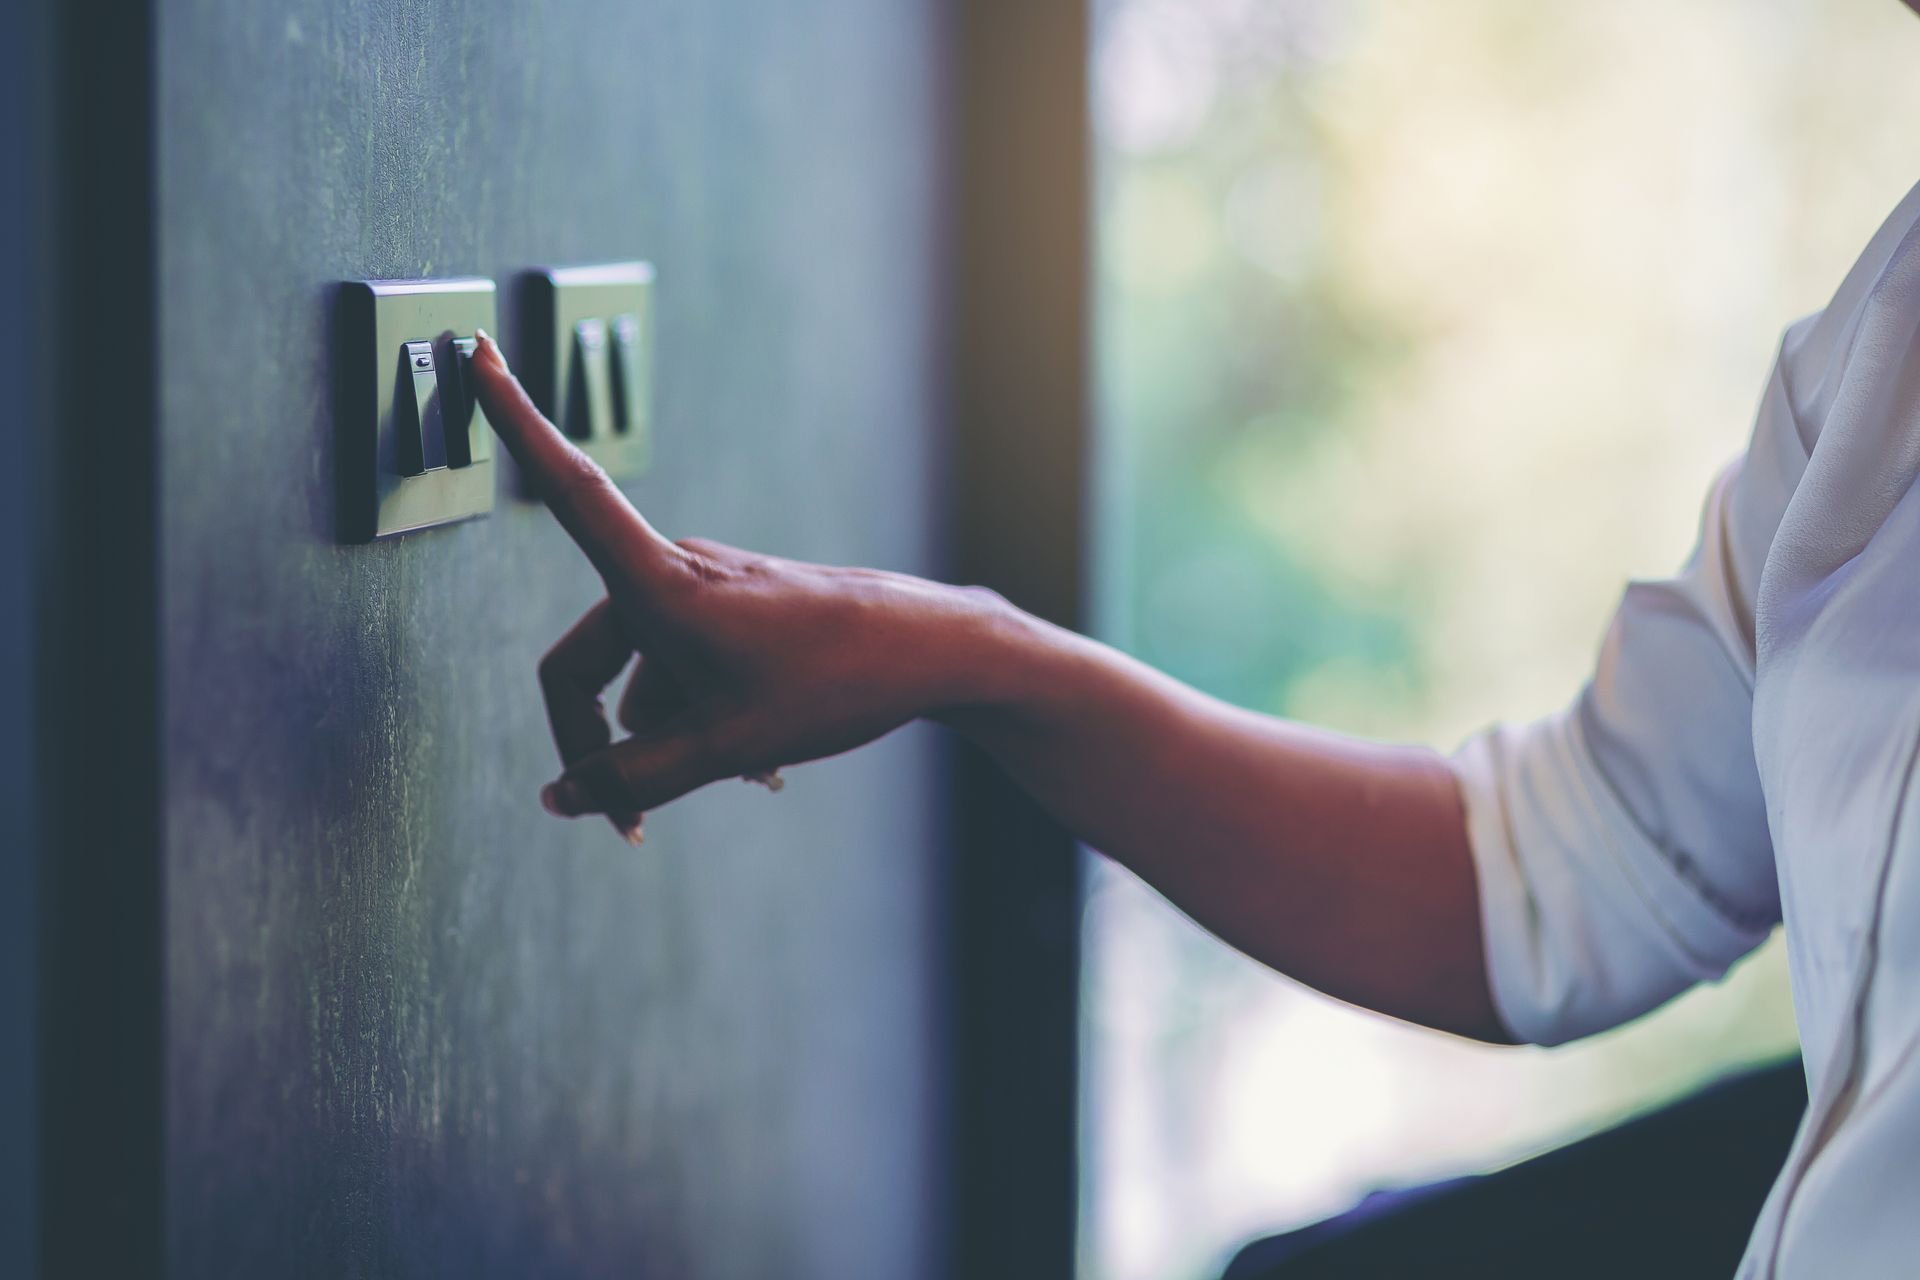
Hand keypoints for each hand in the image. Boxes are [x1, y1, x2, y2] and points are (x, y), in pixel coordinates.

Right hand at [466, 330, 1001, 842]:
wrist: (931, 652)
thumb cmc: (833, 684)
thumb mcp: (726, 748)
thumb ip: (632, 779)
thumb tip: (558, 798)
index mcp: (660, 584)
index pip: (568, 487)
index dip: (513, 422)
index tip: (474, 348)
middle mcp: (674, 571)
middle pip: (585, 664)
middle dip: (596, 744)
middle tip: (629, 825)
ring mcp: (707, 588)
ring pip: (641, 679)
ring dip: (667, 737)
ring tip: (745, 774)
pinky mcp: (735, 608)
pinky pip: (683, 670)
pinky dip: (700, 715)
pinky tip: (758, 763)